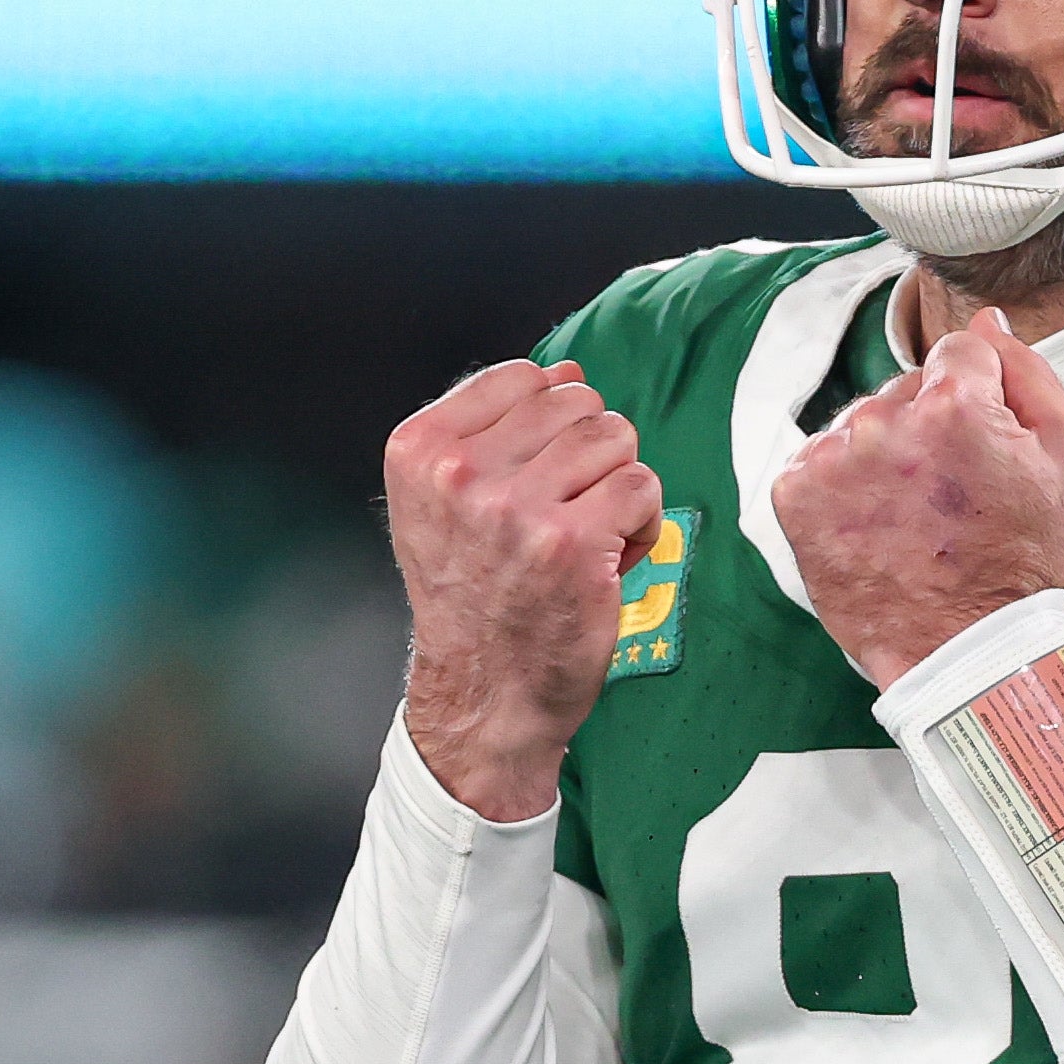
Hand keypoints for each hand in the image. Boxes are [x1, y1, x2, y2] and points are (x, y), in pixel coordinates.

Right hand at [385, 359, 660, 818]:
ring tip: (591, 531)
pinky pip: (642, 485)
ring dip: (618, 483)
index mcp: (421, 451)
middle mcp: (461, 474)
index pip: (522, 377)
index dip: (549, 422)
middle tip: (568, 510)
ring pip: (614, 436)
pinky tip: (612, 557)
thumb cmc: (473, 598)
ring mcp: (517, 508)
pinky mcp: (574, 545)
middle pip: (575, 402)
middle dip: (589, 452)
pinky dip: (642, 521)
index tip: (535, 477)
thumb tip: (566, 368)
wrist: (483, 695)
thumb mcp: (444, 503)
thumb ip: (493, 429)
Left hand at [778, 309, 1063, 687]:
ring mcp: (832, 459)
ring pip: (863, 423)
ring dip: (884, 456)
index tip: (981, 452)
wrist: (962, 650)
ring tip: (912, 515)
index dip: (979, 400)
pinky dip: (843, 487)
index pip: (959, 353)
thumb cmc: (1023, 559)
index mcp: (954, 402)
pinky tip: (874, 524)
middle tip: (951, 495)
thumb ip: (1032, 373)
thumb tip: (987, 322)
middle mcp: (883, 421)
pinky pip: (821, 460)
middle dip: (927, 426)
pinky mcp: (794, 495)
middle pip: (907, 387)